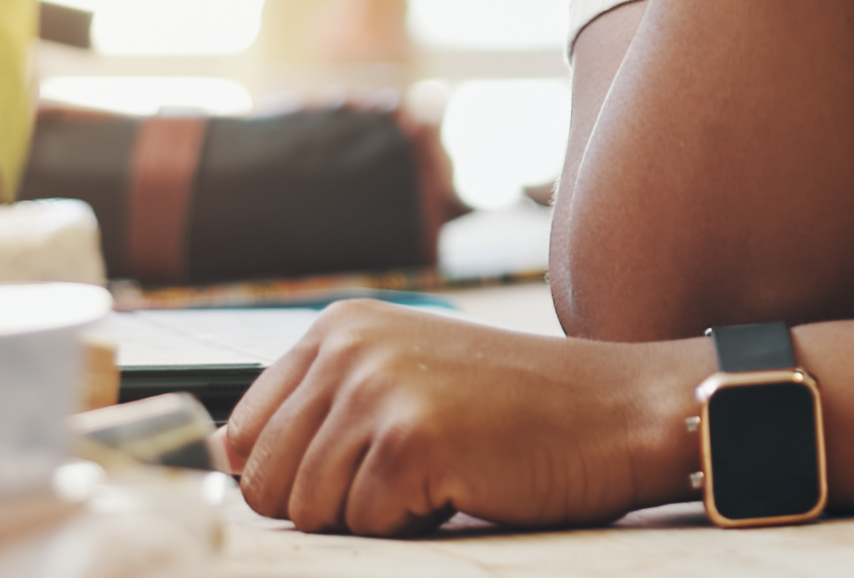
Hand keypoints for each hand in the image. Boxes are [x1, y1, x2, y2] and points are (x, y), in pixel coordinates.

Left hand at [219, 301, 697, 534]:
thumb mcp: (406, 378)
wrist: (618, 411)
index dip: (287, 477)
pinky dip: (414, 524)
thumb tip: (235, 466)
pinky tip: (463, 483)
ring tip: (440, 474)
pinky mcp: (411, 439)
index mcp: (339, 327)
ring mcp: (378, 390)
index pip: (242, 433)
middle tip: (404, 480)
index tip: (349, 478)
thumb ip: (325, 408)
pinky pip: (366, 526)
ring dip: (373, 515)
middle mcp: (348, 347)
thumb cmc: (518, 410)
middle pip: (265, 480)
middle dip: (327, 505)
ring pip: (310, 511)